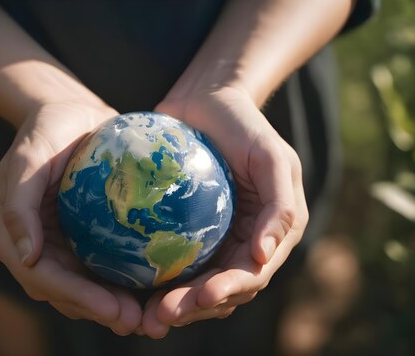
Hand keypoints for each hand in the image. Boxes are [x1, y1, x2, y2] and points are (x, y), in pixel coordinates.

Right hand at [0, 102, 142, 334]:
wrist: (72, 114)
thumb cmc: (47, 129)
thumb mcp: (29, 156)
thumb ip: (19, 203)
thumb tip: (25, 256)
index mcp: (15, 234)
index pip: (43, 277)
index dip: (76, 297)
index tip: (112, 309)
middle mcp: (39, 246)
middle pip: (65, 292)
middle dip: (98, 310)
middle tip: (134, 322)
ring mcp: (63, 244)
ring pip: (85, 285)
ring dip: (112, 305)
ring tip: (146, 317)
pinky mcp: (87, 236)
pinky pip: (104, 266)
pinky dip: (123, 282)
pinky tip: (152, 288)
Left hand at [140, 86, 308, 337]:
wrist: (208, 98)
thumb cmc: (244, 125)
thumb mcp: (271, 158)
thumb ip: (280, 207)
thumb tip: (264, 257)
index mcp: (273, 233)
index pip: (251, 274)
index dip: (227, 291)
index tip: (200, 299)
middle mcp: (246, 243)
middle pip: (222, 289)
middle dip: (194, 308)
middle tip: (161, 317)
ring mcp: (217, 239)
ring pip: (196, 285)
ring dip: (175, 305)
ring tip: (145, 317)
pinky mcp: (188, 232)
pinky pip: (174, 263)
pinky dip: (158, 281)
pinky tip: (134, 291)